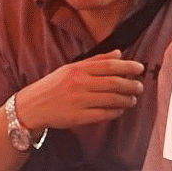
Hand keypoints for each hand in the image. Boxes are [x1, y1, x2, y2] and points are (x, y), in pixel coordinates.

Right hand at [17, 51, 144, 130]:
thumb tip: (119, 53)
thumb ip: (96, 60)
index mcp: (78, 69)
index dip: (128, 67)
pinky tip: (119, 110)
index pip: (110, 65)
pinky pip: (103, 114)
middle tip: (140, 87)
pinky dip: (115, 112)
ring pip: (111, 99)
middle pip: (114, 83)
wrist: (32, 106)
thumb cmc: (53, 86)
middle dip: (131, 85)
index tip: (140, 68)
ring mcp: (78, 101)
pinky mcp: (77, 117)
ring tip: (132, 99)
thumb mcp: (71, 68)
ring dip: (126, 100)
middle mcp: (79, 84)